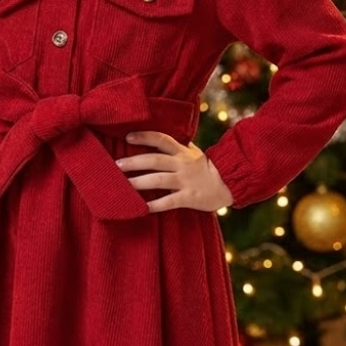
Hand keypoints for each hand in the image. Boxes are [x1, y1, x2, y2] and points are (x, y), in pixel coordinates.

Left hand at [116, 131, 233, 213]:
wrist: (230, 183)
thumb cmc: (207, 168)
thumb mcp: (193, 152)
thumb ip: (177, 146)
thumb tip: (158, 138)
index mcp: (182, 152)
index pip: (161, 139)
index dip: (144, 136)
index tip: (127, 136)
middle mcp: (182, 164)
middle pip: (155, 160)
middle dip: (134, 162)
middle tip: (116, 165)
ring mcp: (185, 180)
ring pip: (158, 180)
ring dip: (139, 182)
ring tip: (123, 185)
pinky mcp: (189, 197)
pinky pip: (169, 201)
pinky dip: (155, 205)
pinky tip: (141, 208)